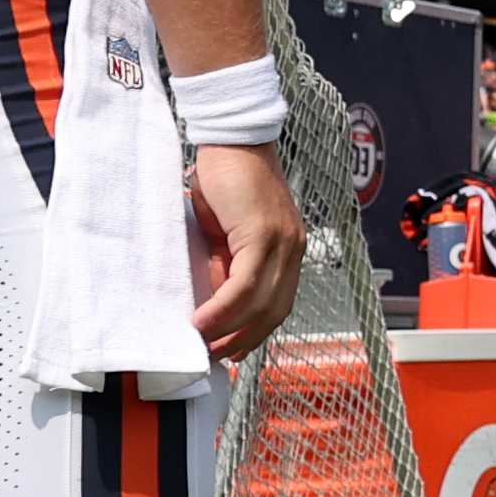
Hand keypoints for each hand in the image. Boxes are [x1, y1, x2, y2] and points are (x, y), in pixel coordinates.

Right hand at [185, 140, 306, 360]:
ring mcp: (282, 241)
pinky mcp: (263, 233)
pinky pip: (245, 283)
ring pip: (262, 302)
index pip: (280, 303)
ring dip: (230, 330)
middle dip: (245, 340)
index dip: (257, 331)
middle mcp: (293, 248)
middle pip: (275, 310)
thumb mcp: (227, 233)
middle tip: (215, 356)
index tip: (232, 350)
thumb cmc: (226, 181)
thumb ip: (227, 264)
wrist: (232, 140)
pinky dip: (224, 308)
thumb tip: (216, 300)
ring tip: (202, 343)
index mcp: (289, 249)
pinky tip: (202, 321)